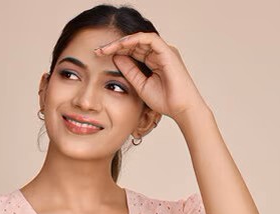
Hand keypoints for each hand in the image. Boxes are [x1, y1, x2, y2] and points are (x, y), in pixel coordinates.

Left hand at [94, 32, 208, 120]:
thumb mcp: (140, 85)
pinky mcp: (168, 51)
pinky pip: (149, 39)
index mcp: (154, 61)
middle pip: (134, 43)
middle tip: (98, 50)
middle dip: (115, 45)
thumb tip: (115, 57)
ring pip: (140, 39)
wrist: (180, 109)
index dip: (116, 51)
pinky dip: (134, 40)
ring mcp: (164, 51)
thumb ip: (129, 71)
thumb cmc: (165, 101)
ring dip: (122, 42)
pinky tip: (121, 45)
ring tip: (106, 48)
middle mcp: (159, 53)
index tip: (100, 56)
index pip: (132, 51)